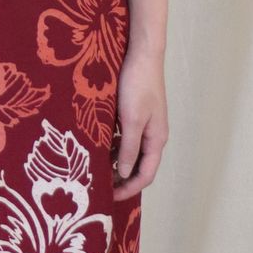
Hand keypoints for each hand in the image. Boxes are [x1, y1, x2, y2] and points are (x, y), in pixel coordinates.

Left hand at [111, 47, 167, 201]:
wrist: (142, 55)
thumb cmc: (138, 85)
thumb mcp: (131, 119)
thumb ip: (128, 147)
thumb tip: (123, 173)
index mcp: (156, 140)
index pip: (145, 175)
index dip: (129, 189)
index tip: (109, 197)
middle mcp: (154, 136)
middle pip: (140, 167)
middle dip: (122, 180)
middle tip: (100, 188)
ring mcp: (146, 125)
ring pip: (132, 153)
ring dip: (116, 164)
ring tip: (96, 171)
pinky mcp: (137, 115)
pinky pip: (126, 139)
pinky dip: (114, 148)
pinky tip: (99, 149)